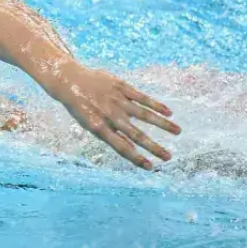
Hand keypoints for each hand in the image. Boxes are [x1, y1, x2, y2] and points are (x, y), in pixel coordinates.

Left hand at [46, 63, 181, 169]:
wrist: (68, 80)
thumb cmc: (80, 105)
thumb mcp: (90, 124)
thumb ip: (110, 135)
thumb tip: (131, 149)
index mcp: (99, 127)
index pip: (121, 147)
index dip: (136, 158)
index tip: (150, 167)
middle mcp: (110, 115)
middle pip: (136, 134)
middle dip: (153, 146)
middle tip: (168, 157)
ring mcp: (116, 100)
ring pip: (144, 114)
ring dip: (162, 124)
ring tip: (178, 131)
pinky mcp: (120, 86)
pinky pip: (141, 97)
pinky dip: (155, 105)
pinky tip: (169, 112)